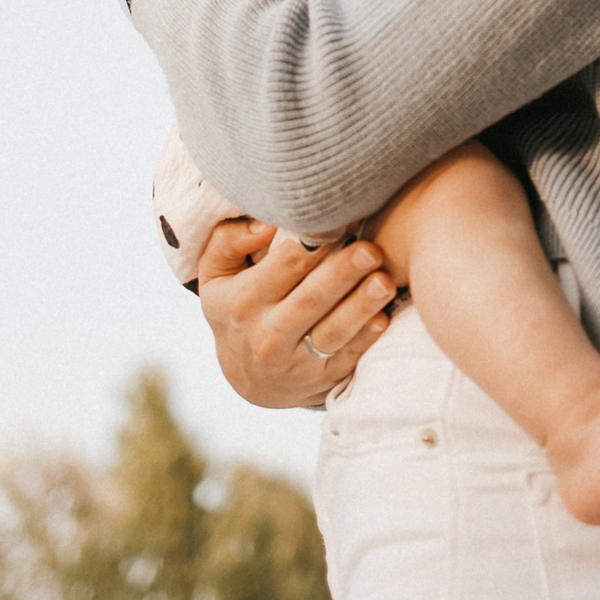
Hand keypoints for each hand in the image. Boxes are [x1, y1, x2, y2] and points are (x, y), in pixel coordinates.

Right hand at [196, 219, 395, 406]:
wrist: (248, 379)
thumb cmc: (236, 309)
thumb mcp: (215, 275)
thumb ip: (229, 241)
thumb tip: (265, 224)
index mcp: (244, 300)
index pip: (281, 267)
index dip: (310, 244)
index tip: (337, 220)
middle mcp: (268, 334)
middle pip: (310, 299)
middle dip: (342, 274)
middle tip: (370, 250)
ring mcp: (296, 361)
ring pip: (332, 332)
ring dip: (360, 307)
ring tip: (384, 282)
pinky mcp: (322, 379)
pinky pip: (347, 358)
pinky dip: (366, 339)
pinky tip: (383, 317)